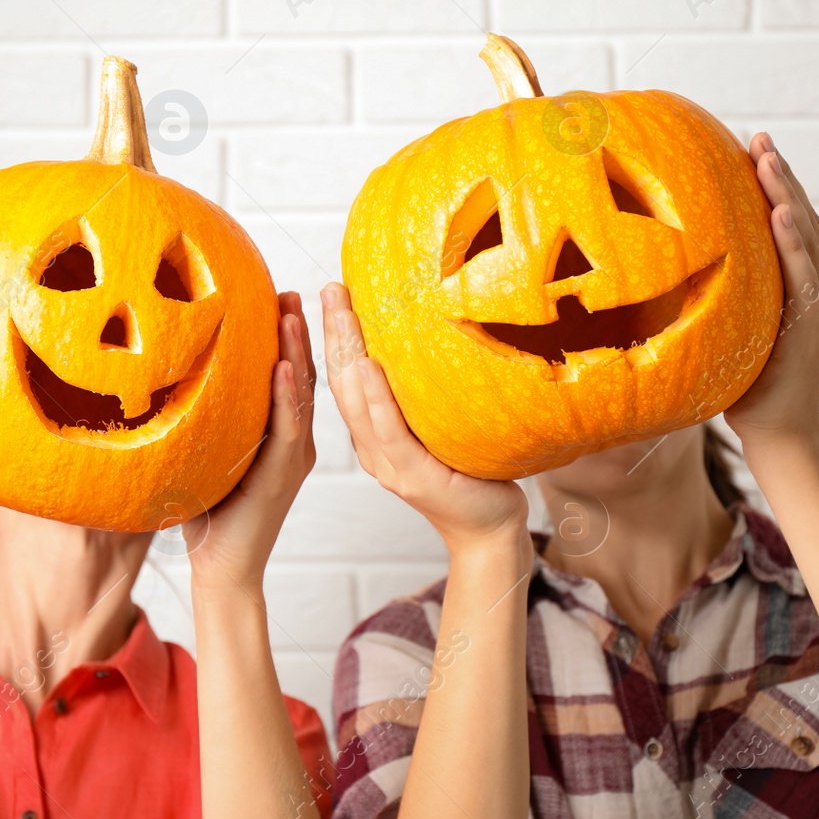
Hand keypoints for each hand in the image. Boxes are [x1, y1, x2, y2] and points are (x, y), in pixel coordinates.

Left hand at [187, 292, 317, 594]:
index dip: (286, 337)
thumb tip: (159, 380)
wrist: (222, 569)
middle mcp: (294, 441)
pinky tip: (282, 367)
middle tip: (293, 291)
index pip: (287, 375)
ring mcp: (293, 458)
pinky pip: (289, 428)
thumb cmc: (209, 516)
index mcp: (279, 434)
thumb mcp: (203, 456)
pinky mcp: (283, 475)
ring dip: (296, 351)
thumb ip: (199, 421)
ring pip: (300, 394)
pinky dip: (286, 396)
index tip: (279, 297)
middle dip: (297, 332)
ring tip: (290, 312)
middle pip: (301, 375)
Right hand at [320, 283, 528, 557]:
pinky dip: (376, 398)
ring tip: (340, 312)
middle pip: (343, 384)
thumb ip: (427, 396)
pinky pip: (390, 432)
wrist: (490, 531)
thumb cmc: (473, 476)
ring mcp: (391, 466)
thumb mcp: (442, 427)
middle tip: (328, 288)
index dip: (335, 338)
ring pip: (357, 403)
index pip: (347, 380)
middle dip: (332, 334)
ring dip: (347, 353)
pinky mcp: (415, 477)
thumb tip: (437, 338)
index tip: (331, 294)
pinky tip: (367, 367)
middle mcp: (374, 450)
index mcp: (375, 437)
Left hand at [724, 133, 818, 446]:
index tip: (754, 147)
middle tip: (758, 138)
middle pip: (806, 219)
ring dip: (786, 195)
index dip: (779, 183)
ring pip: (808, 237)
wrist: (776, 429)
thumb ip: (744, 284)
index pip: (799, 221)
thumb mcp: (746, 318)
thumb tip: (695, 248)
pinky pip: (806, 275)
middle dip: (781, 176)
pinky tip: (779, 214)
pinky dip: (794, 243)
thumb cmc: (752, 377)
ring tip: (766, 158)